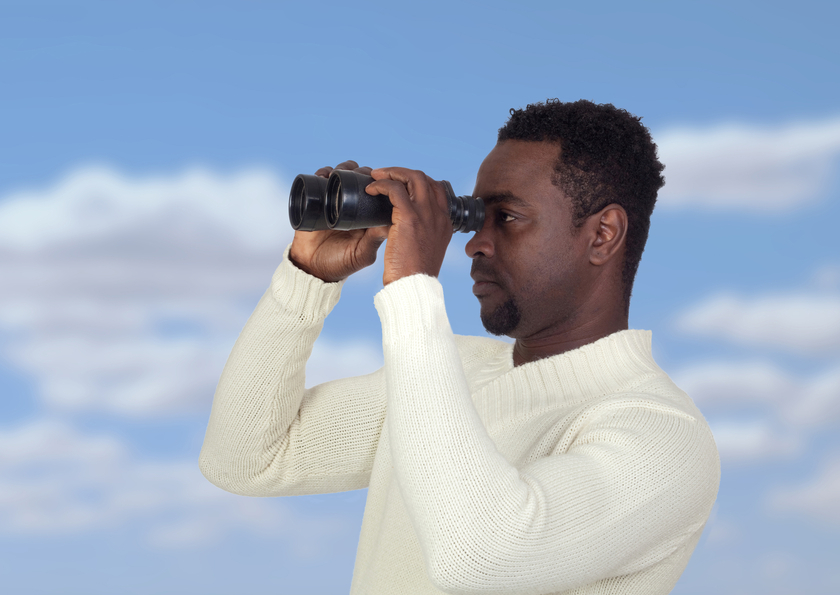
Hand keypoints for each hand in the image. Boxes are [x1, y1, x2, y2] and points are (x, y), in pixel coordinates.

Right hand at [289, 160, 388, 282]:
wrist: (312, 269)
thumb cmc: (341, 264)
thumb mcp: (362, 254)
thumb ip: (374, 239)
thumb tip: (390, 221)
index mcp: (366, 215)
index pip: (376, 191)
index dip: (379, 181)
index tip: (379, 179)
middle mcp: (351, 206)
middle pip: (359, 178)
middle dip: (361, 171)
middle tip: (361, 175)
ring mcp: (333, 202)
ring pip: (340, 176)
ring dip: (342, 169)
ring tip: (340, 173)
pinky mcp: (315, 202)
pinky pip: (318, 181)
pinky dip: (322, 174)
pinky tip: (324, 175)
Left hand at [366, 167, 453, 285]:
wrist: (414, 287)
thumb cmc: (415, 276)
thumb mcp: (426, 252)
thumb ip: (422, 237)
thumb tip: (407, 230)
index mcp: (445, 223)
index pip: (436, 189)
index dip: (418, 182)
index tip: (401, 185)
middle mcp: (438, 215)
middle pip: (424, 178)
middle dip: (402, 173)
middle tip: (384, 175)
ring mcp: (426, 215)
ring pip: (412, 177)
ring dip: (392, 173)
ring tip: (376, 177)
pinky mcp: (409, 218)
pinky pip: (395, 189)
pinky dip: (381, 185)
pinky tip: (370, 190)